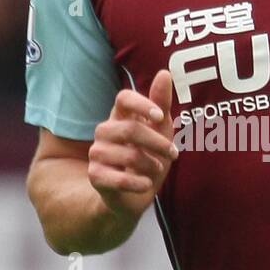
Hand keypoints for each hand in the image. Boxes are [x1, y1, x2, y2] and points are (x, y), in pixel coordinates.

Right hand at [88, 69, 178, 222]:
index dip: (142, 104)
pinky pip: (119, 179)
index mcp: (120, 117)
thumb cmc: (148, 160)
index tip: (160, 116)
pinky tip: (146, 184)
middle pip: (130, 129)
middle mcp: (104, 132)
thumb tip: (165, 73)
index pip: (124, 98)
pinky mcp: (95, 176)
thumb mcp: (161, 133)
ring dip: (150, 165)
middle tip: (173, 154)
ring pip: (128, 155)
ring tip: (156, 170)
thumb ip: (161, 105)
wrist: (133, 197)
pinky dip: (139, 183)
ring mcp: (97, 153)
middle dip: (157, 143)